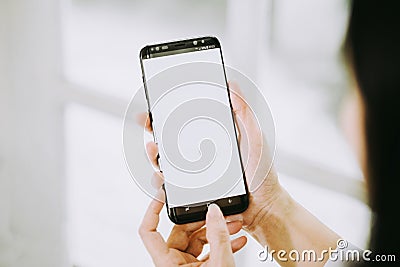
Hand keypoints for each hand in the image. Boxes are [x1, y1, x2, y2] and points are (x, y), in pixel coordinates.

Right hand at [137, 82, 283, 232]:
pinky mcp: (194, 192)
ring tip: (153, 148)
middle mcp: (201, 155)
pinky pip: (173, 186)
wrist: (264, 204)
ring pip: (166, 164)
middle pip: (170, 142)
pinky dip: (162, 180)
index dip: (168, 113)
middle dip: (153, 131)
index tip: (155, 104)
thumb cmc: (262, 171)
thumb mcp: (254, 136)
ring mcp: (196, 174)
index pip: (185, 123)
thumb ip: (244, 111)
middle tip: (147, 123)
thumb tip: (231, 84)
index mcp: (212, 138)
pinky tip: (160, 174)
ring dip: (154, 156)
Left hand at [139, 193, 246, 266]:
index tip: (162, 195)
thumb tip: (214, 211)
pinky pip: (206, 251)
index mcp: (167, 264)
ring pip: (197, 240)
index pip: (149, 231)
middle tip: (221, 214)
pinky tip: (237, 240)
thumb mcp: (220, 265)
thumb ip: (218, 236)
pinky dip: (220, 244)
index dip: (152, 210)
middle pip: (181, 232)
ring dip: (217, 232)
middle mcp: (173, 264)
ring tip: (235, 227)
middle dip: (204, 221)